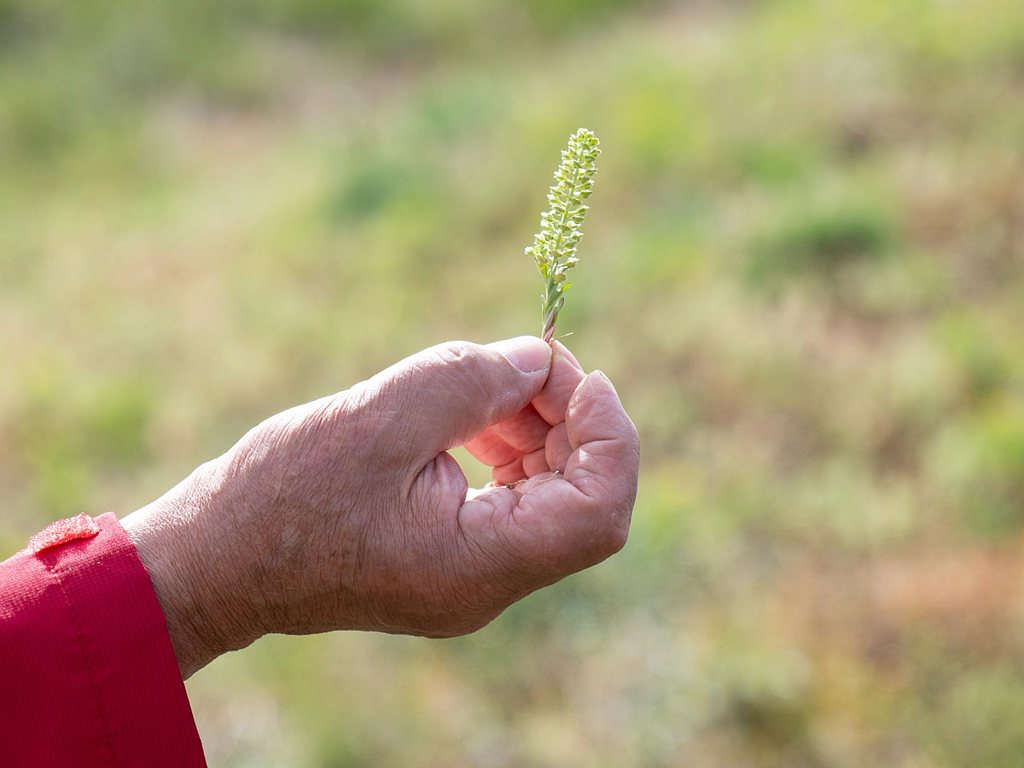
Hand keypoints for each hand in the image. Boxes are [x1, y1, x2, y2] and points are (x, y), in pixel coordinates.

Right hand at [122, 337, 638, 677]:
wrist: (216, 559)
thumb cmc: (280, 494)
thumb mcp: (379, 418)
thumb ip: (472, 381)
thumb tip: (539, 360)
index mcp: (476, 566)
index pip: (598, 512)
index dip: (609, 434)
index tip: (573, 370)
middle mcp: (486, 584)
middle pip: (581, 498)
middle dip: (570, 419)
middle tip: (527, 361)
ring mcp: (471, 575)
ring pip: (550, 496)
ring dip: (539, 428)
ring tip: (490, 384)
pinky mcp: (452, 556)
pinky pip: (510, 501)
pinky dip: (508, 447)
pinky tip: (471, 415)